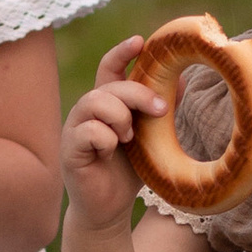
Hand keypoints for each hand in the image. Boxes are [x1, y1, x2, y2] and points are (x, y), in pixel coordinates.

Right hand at [62, 37, 169, 227]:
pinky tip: (111, 152)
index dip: (122, 53)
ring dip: (120, 117)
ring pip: (95, 102)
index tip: (140, 42)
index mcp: (107, 103)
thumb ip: (161, 109)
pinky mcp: (69, 149)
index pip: (110, 68)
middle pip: (108, 85)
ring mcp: (75, 128)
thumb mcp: (151, 137)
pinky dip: (106, 139)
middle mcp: (87, 111)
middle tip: (160, 110)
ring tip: (129, 138)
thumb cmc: (128, 171)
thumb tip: (182, 79)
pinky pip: (88, 131)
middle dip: (137, 92)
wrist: (109, 209)